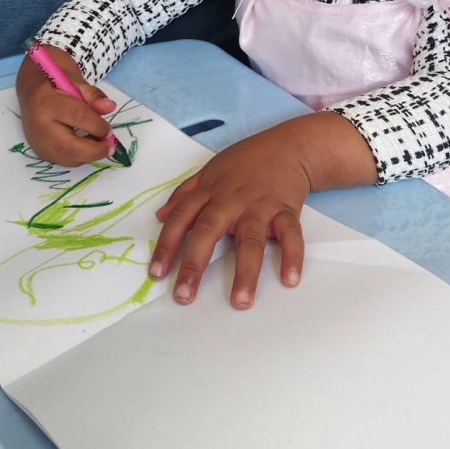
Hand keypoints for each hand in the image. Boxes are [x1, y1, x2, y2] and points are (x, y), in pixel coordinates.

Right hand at [16, 45, 115, 164]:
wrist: (31, 88)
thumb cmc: (54, 80)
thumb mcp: (74, 79)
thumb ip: (92, 94)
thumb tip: (109, 107)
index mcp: (46, 100)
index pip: (76, 116)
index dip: (97, 126)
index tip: (110, 130)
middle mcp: (38, 124)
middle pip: (67, 146)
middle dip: (93, 151)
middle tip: (110, 148)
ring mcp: (36, 140)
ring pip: (65, 158)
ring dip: (88, 156)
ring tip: (101, 145)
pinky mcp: (38, 150)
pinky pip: (62, 160)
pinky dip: (78, 157)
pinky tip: (87, 146)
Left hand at [149, 127, 311, 309]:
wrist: (288, 147)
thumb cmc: (246, 161)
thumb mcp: (210, 170)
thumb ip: (185, 193)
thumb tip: (160, 216)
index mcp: (210, 191)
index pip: (181, 218)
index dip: (167, 245)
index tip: (157, 273)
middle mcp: (231, 200)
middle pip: (209, 231)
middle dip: (194, 264)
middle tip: (183, 295)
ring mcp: (260, 207)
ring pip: (251, 240)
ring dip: (246, 272)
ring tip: (241, 301)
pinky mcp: (286, 210)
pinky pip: (291, 235)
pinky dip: (292, 256)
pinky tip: (290, 279)